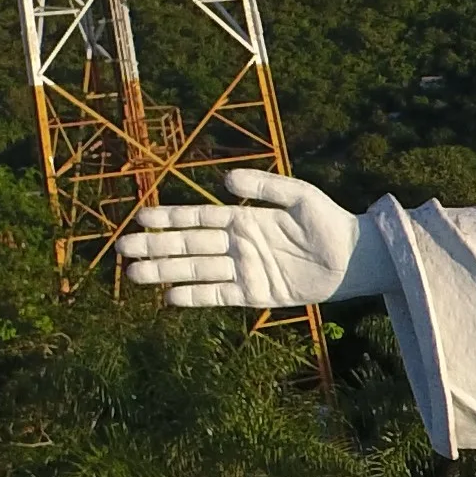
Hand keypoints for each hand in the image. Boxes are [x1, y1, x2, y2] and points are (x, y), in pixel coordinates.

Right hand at [117, 170, 392, 307]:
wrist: (354, 259)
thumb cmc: (329, 222)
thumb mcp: (299, 195)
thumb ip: (265, 185)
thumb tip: (226, 180)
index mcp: (243, 218)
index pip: (197, 217)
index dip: (169, 219)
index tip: (140, 218)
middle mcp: (238, 244)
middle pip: (188, 245)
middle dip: (156, 247)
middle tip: (122, 249)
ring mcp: (244, 270)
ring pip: (197, 271)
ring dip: (165, 272)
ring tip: (134, 274)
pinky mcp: (255, 294)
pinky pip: (219, 295)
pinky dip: (195, 296)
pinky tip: (169, 296)